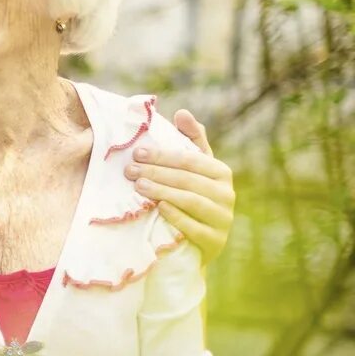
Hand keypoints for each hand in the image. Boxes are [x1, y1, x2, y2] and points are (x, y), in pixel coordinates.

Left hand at [127, 109, 234, 262]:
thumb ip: (190, 141)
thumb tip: (182, 113)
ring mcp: (222, 219)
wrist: (199, 242)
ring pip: (191, 201)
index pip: (191, 160)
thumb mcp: (194, 169)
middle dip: (157, 173)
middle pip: (188, 180)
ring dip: (163, 191)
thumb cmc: (192, 197)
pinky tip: (159, 208)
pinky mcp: (215, 241)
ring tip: (139, 186)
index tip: (137, 153)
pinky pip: (195, 227)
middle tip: (129, 170)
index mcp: (221, 173)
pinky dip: (177, 216)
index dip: (163, 155)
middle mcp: (227, 194)